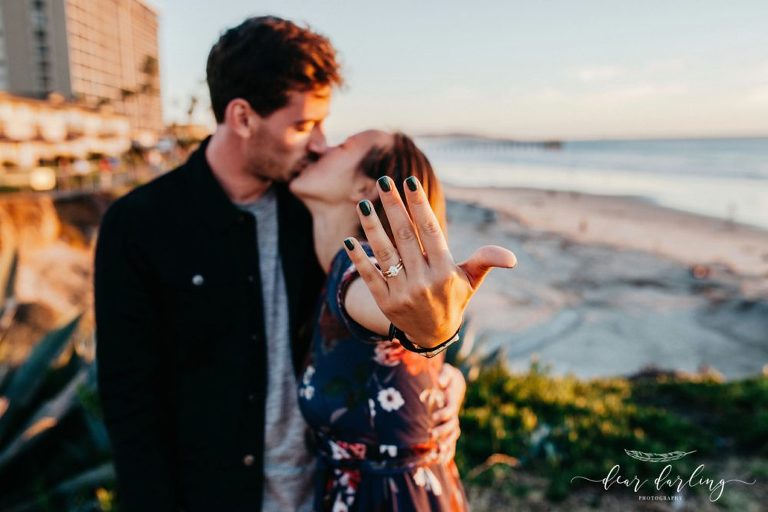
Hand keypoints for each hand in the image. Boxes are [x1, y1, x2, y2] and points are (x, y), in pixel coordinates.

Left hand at [343, 176, 516, 347]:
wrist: (432, 336)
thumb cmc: (453, 298)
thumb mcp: (471, 280)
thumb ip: (486, 262)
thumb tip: (511, 258)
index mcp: (445, 272)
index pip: (430, 232)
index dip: (419, 206)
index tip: (409, 182)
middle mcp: (423, 281)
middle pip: (405, 237)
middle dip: (393, 207)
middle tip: (383, 181)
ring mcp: (402, 292)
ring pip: (385, 253)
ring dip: (372, 227)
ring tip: (362, 204)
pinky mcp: (385, 302)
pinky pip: (370, 276)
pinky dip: (359, 259)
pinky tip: (348, 241)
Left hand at [430, 364, 465, 462]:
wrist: (455, 383)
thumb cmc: (448, 376)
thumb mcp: (447, 371)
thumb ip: (445, 375)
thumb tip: (440, 382)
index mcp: (453, 400)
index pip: (450, 410)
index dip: (443, 414)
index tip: (433, 417)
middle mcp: (454, 413)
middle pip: (452, 426)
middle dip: (442, 432)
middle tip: (431, 435)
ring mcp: (453, 422)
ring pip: (452, 436)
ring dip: (446, 445)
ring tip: (437, 454)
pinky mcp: (449, 427)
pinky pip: (451, 441)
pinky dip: (448, 451)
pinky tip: (442, 462)